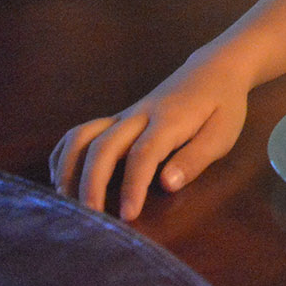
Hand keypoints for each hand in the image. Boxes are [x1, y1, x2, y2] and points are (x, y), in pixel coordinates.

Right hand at [50, 47, 251, 219]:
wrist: (214, 68)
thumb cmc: (222, 104)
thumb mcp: (223, 132)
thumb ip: (195, 158)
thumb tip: (167, 184)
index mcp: (169, 120)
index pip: (143, 154)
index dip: (133, 186)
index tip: (127, 216)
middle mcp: (139, 115)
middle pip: (104, 146)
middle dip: (91, 183)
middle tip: (91, 218)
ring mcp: (124, 115)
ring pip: (83, 135)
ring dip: (69, 168)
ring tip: (67, 202)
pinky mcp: (118, 118)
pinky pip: (81, 132)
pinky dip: (64, 155)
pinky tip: (63, 179)